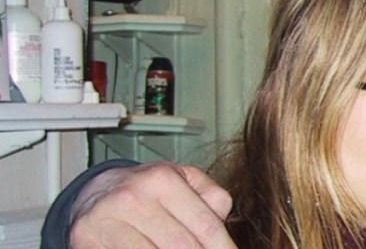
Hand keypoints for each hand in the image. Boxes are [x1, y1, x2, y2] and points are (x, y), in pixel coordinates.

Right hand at [69, 162, 236, 248]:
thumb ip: (211, 197)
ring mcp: (107, 220)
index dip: (222, 248)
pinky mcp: (86, 239)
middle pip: (181, 246)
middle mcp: (133, 197)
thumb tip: (224, 223)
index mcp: (162, 179)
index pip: (204, 225)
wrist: (95, 191)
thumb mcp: (183, 180)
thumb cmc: (148, 189)